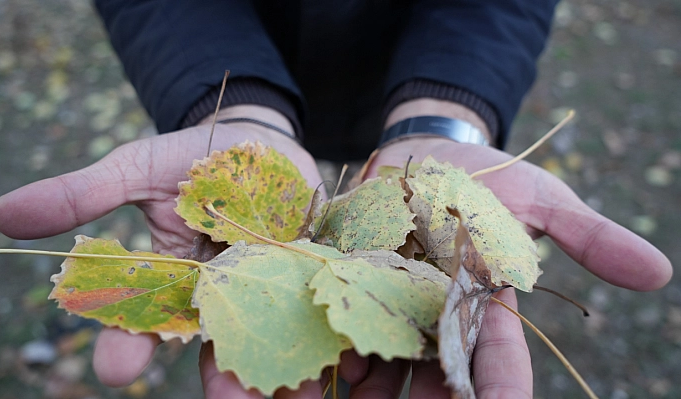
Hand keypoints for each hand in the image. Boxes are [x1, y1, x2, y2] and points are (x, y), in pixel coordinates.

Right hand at [0, 112, 334, 397]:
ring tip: (297, 395)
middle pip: (218, 343)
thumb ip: (82, 195)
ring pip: (274, 333)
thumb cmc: (189, 157)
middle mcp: (222, 294)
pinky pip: (318, 302)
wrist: (254, 139)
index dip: (128, 346)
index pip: (147, 323)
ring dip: (284, 368)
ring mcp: (269, 285)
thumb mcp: (134, 170)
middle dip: (221, 376)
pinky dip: (328, 327)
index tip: (116, 371)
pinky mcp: (311, 268)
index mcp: (174, 281)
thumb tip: (2, 215)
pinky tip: (341, 356)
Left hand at [360, 135, 672, 397]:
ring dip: (376, 385)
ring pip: (387, 353)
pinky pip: (344, 314)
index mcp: (483, 303)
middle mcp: (436, 311)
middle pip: (435, 369)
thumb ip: (588, 237)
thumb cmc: (490, 178)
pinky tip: (329, 364)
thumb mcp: (542, 201)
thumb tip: (658, 272)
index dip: (501, 387)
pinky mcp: (354, 275)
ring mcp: (392, 296)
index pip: (496, 356)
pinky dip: (338, 341)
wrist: (425, 150)